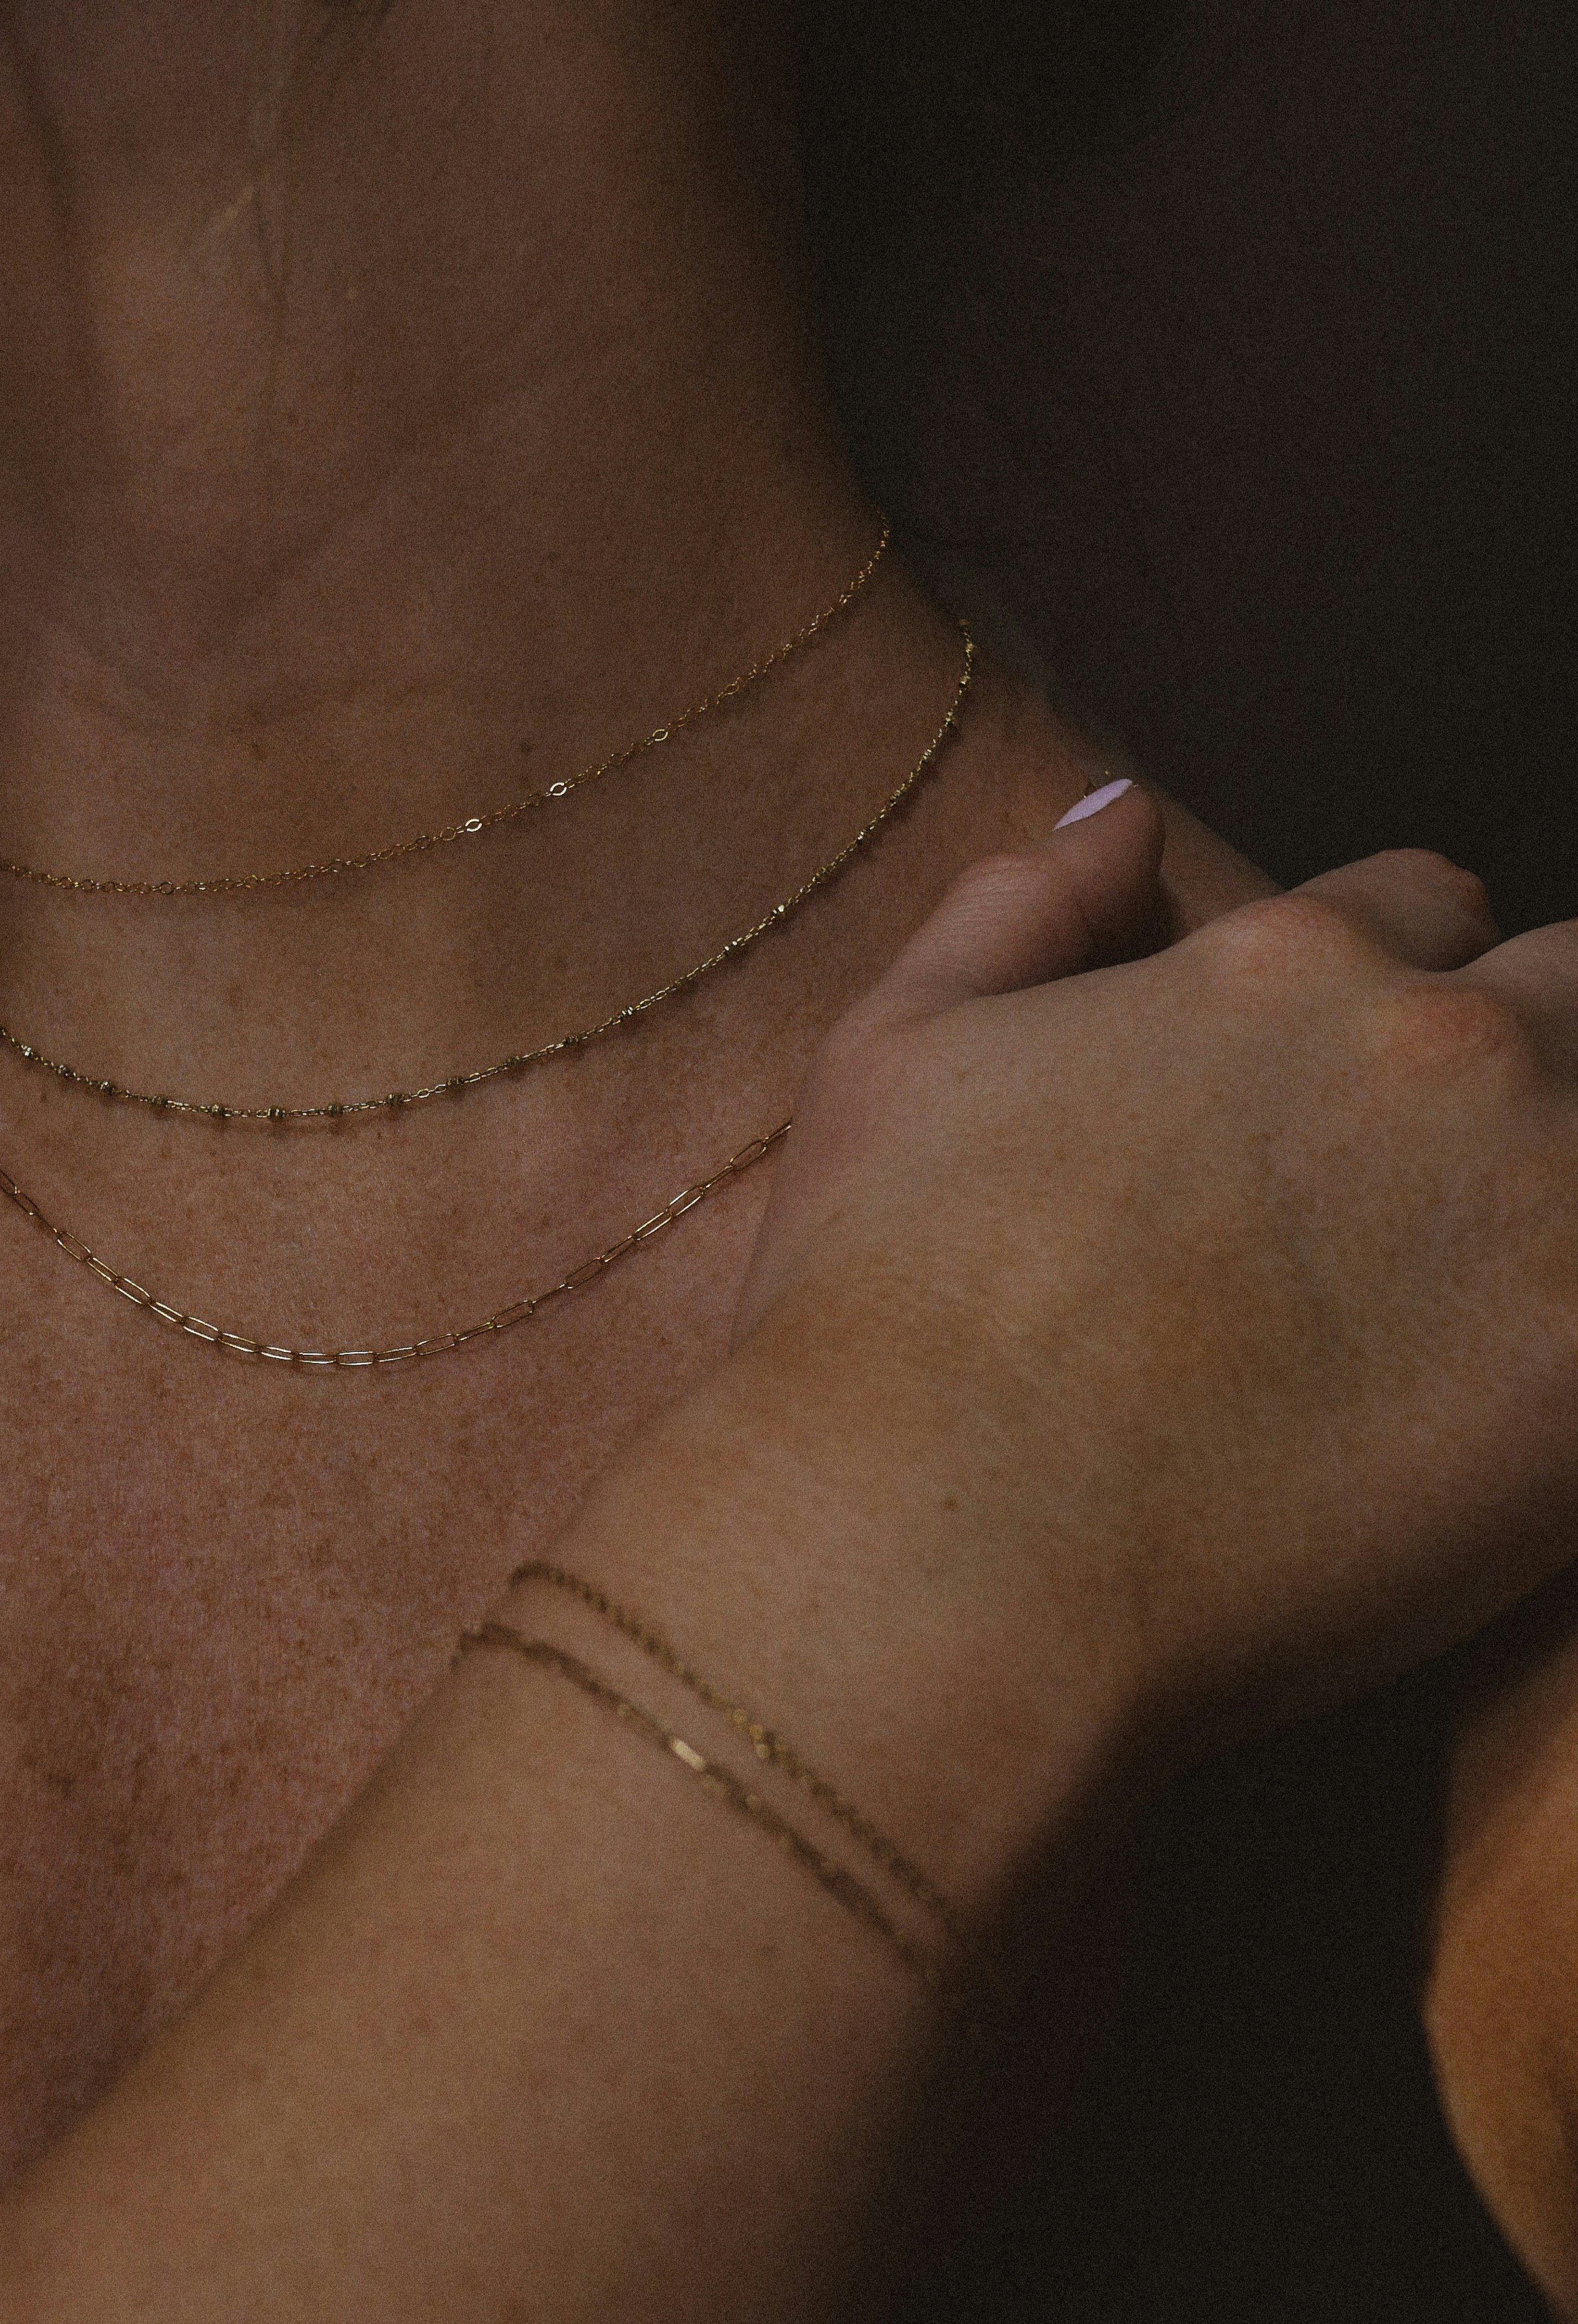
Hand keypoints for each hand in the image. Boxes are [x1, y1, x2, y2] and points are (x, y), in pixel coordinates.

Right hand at [714, 783, 1577, 1773]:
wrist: (929, 1541)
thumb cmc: (880, 1305)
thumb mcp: (892, 1054)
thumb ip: (1017, 907)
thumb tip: (1125, 810)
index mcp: (1280, 963)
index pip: (1423, 905)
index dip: (1382, 987)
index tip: (1339, 1092)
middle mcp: (1441, 1049)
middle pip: (1573, 997)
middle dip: (1515, 1060)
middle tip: (1415, 1203)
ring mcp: (1547, 1213)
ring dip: (1549, 1197)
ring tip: (1453, 1305)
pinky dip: (1564, 1338)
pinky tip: (1479, 1402)